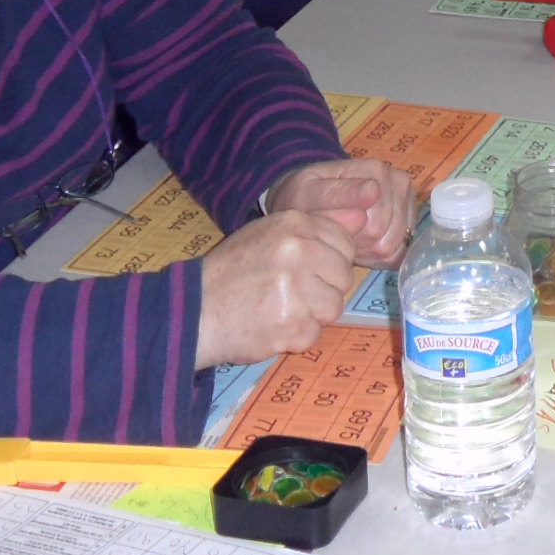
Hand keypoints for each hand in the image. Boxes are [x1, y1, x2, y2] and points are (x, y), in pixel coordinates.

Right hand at [193, 210, 361, 366]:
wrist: (192, 311)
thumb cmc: (230, 273)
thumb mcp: (266, 235)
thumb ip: (311, 230)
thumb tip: (362, 217)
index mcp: (294, 224)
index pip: (345, 243)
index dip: (330, 263)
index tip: (308, 271)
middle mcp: (298, 251)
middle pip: (343, 277)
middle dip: (323, 290)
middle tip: (291, 295)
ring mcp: (295, 288)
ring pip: (334, 307)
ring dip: (312, 316)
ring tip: (281, 310)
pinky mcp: (291, 324)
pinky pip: (315, 334)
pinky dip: (296, 337)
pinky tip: (272, 327)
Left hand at [265, 157, 414, 266]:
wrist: (311, 199)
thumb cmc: (306, 196)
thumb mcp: (308, 192)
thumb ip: (337, 194)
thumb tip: (373, 191)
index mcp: (377, 171)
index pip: (376, 225)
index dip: (350, 236)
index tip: (331, 229)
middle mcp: (399, 182)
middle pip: (386, 238)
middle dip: (359, 243)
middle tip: (337, 235)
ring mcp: (407, 202)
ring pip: (394, 247)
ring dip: (367, 250)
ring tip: (347, 237)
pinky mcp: (408, 223)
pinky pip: (398, 253)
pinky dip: (377, 255)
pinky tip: (360, 244)